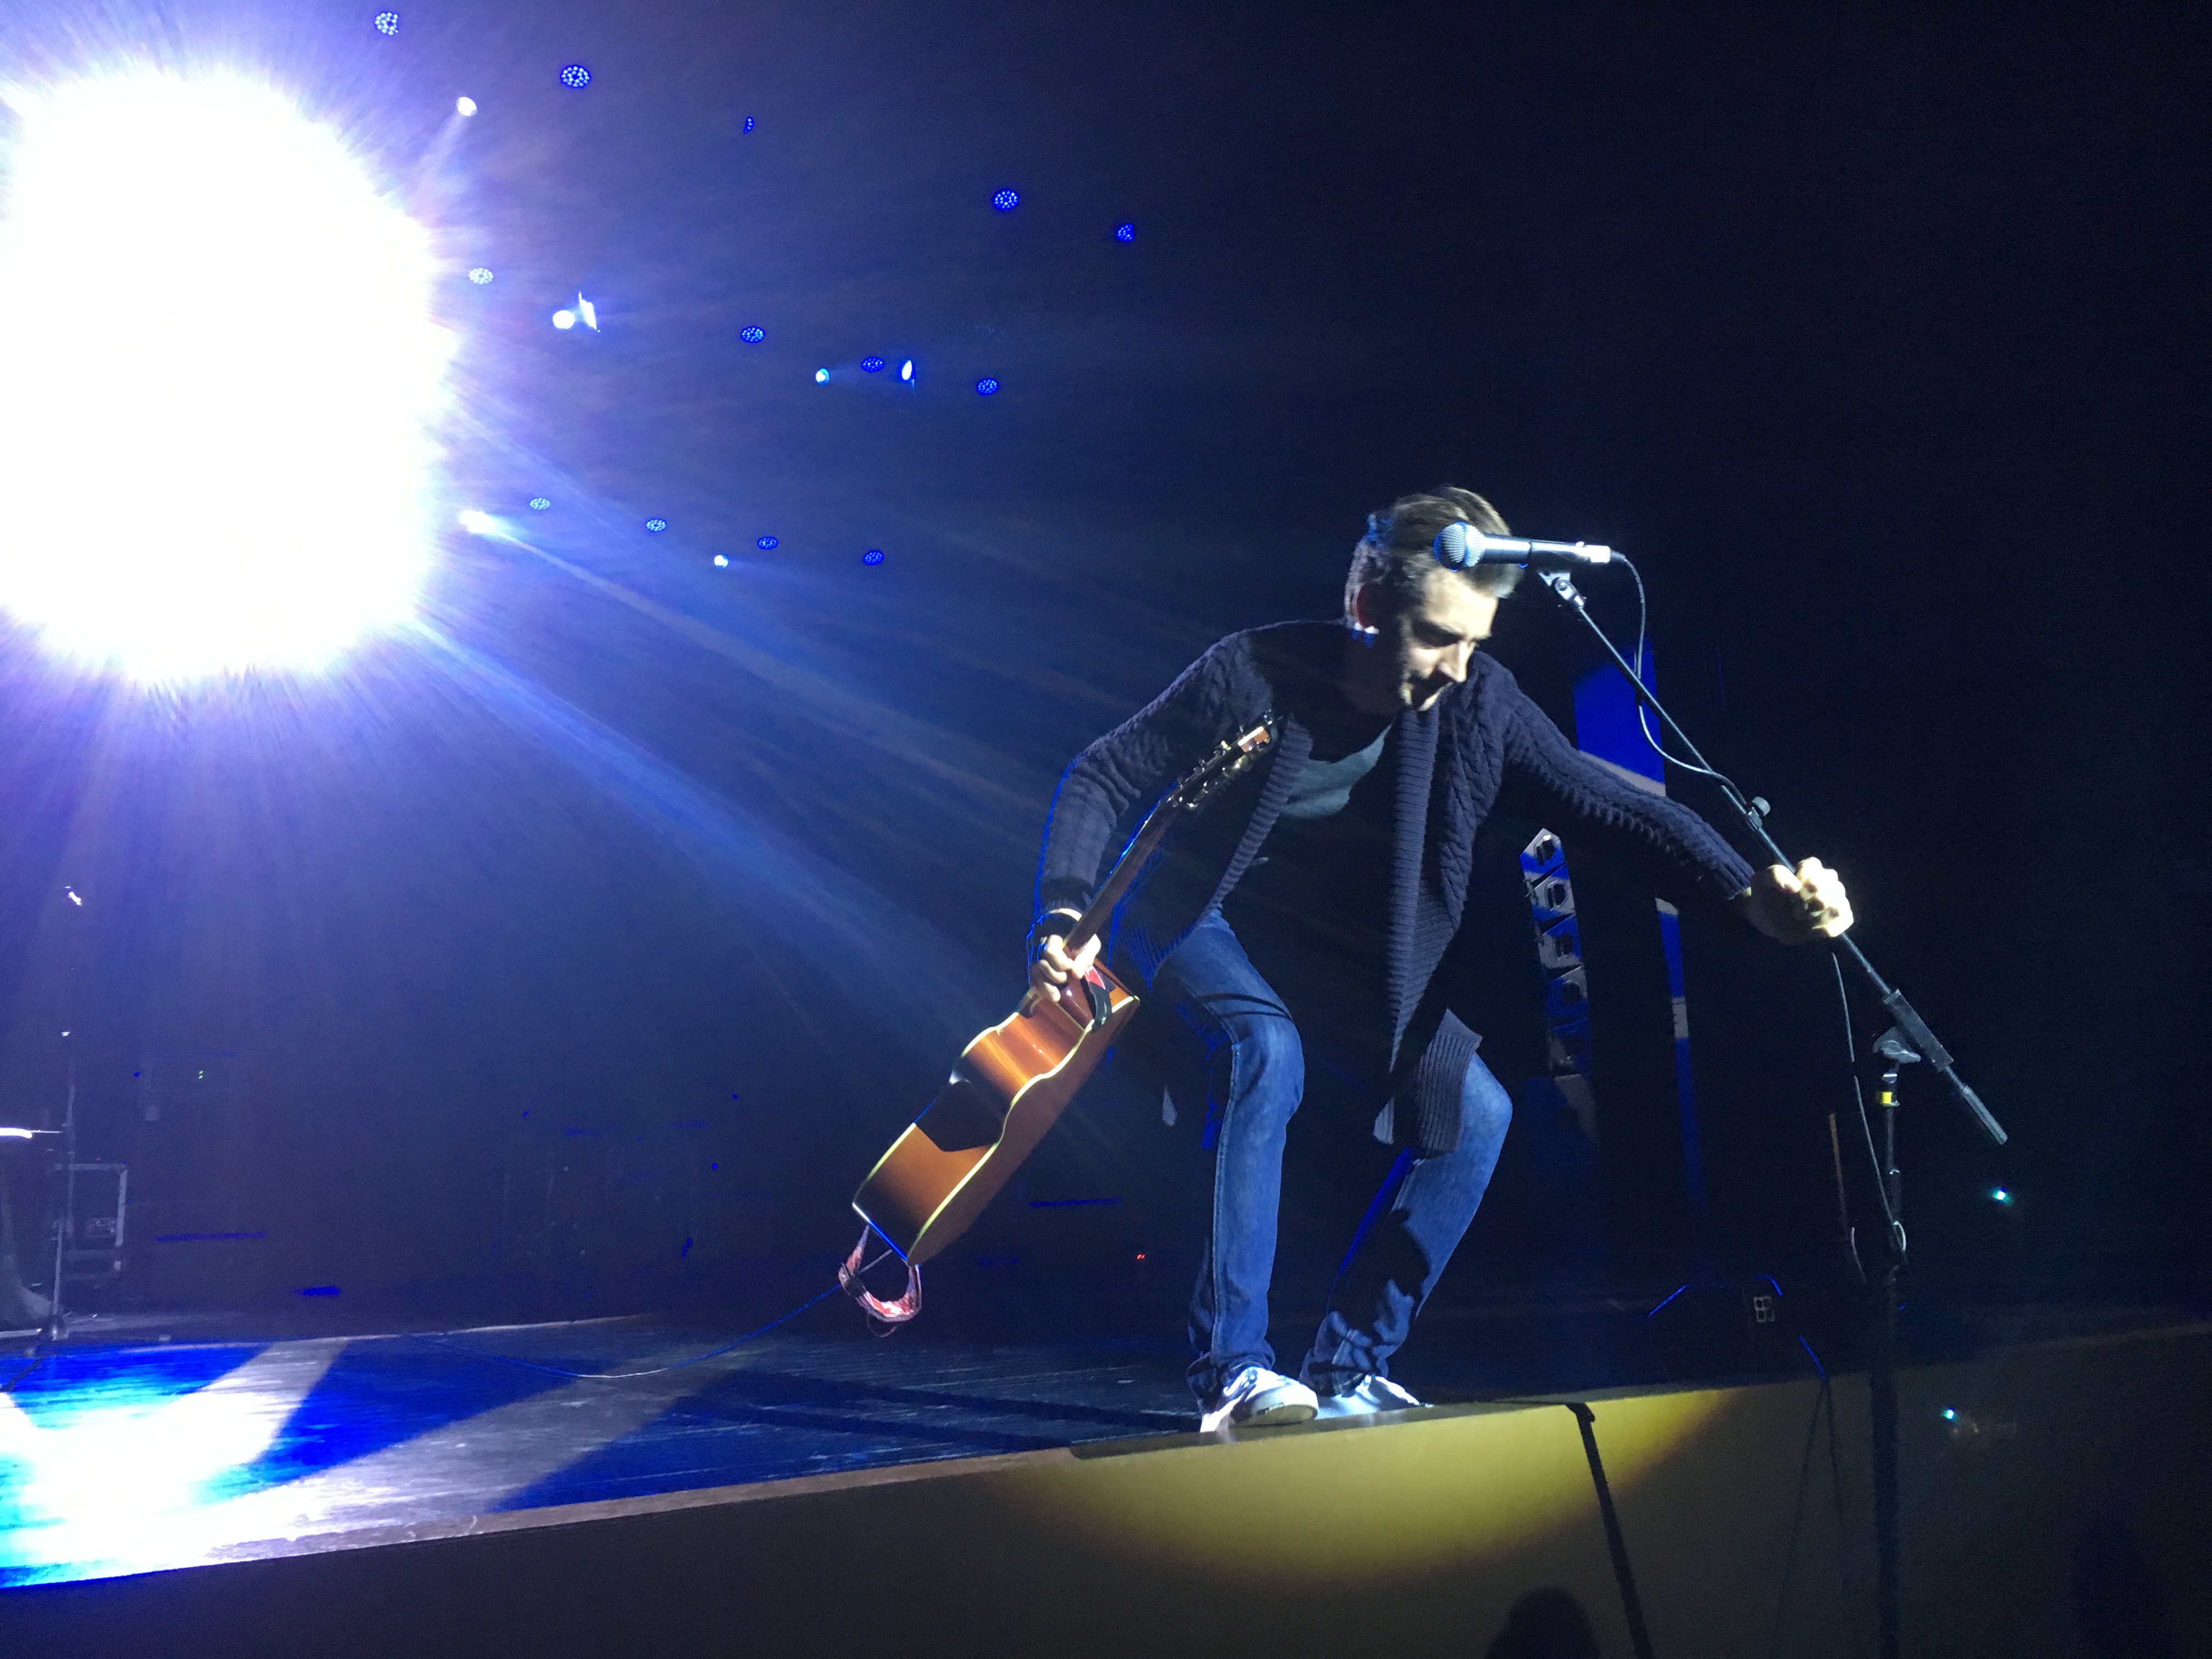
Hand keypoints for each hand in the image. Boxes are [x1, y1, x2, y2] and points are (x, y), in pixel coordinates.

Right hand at [1028, 929, 1100, 1012]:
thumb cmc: (1081, 932)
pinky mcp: (1030, 954)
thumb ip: (1085, 957)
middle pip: (1040, 962)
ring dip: (1044, 985)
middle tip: (1067, 980)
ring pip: (1033, 969)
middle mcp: (1038, 937)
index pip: (1050, 951)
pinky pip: (1030, 972)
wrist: (1065, 919)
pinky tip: (1045, 993)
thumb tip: (1076, 975)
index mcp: (1054, 930)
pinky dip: (1037, 984)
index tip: (1071, 967)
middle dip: (1054, 975)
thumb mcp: (1090, 942)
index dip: (1060, 964)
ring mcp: (1032, 945)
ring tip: (1055, 996)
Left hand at [1732, 857, 1852, 944]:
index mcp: (1810, 868)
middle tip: (1793, 910)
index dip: (1801, 884)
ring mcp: (1837, 897)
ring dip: (1816, 917)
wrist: (1767, 919)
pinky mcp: (1843, 915)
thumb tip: (1796, 887)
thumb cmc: (1766, 896)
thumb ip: (1776, 875)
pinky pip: (1846, 919)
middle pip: (1826, 891)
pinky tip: (1812, 930)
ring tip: (1802, 919)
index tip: (1788, 894)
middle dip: (1806, 904)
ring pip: (1837, 905)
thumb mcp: (1761, 881)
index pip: (1814, 868)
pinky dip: (1826, 928)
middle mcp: (1828, 880)